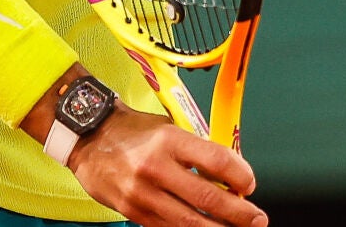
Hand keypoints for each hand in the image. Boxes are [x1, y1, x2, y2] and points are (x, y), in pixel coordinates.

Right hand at [67, 103, 267, 226]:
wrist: (88, 139)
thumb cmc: (131, 131)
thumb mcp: (166, 128)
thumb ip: (196, 150)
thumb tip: (230, 176)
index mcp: (168, 140)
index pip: (216, 160)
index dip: (241, 176)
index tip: (249, 184)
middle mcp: (155, 168)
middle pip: (208, 197)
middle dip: (240, 214)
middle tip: (257, 219)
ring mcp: (143, 194)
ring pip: (191, 222)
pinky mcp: (134, 212)